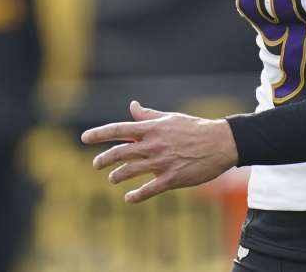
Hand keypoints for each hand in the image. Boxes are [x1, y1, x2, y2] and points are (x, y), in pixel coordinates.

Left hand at [81, 100, 237, 203]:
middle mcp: (154, 145)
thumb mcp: (170, 118)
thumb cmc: (195, 128)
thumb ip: (148, 115)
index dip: (99, 134)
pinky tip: (129, 198)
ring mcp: (162, 162)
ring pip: (131, 170)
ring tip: (112, 179)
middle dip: (104, 158)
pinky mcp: (172, 178)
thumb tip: (132, 106)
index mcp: (152, 128)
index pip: (119, 129)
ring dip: (118, 176)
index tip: (84, 138)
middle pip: (121, 152)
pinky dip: (137, 195)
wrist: (221, 143)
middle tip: (95, 164)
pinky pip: (149, 189)